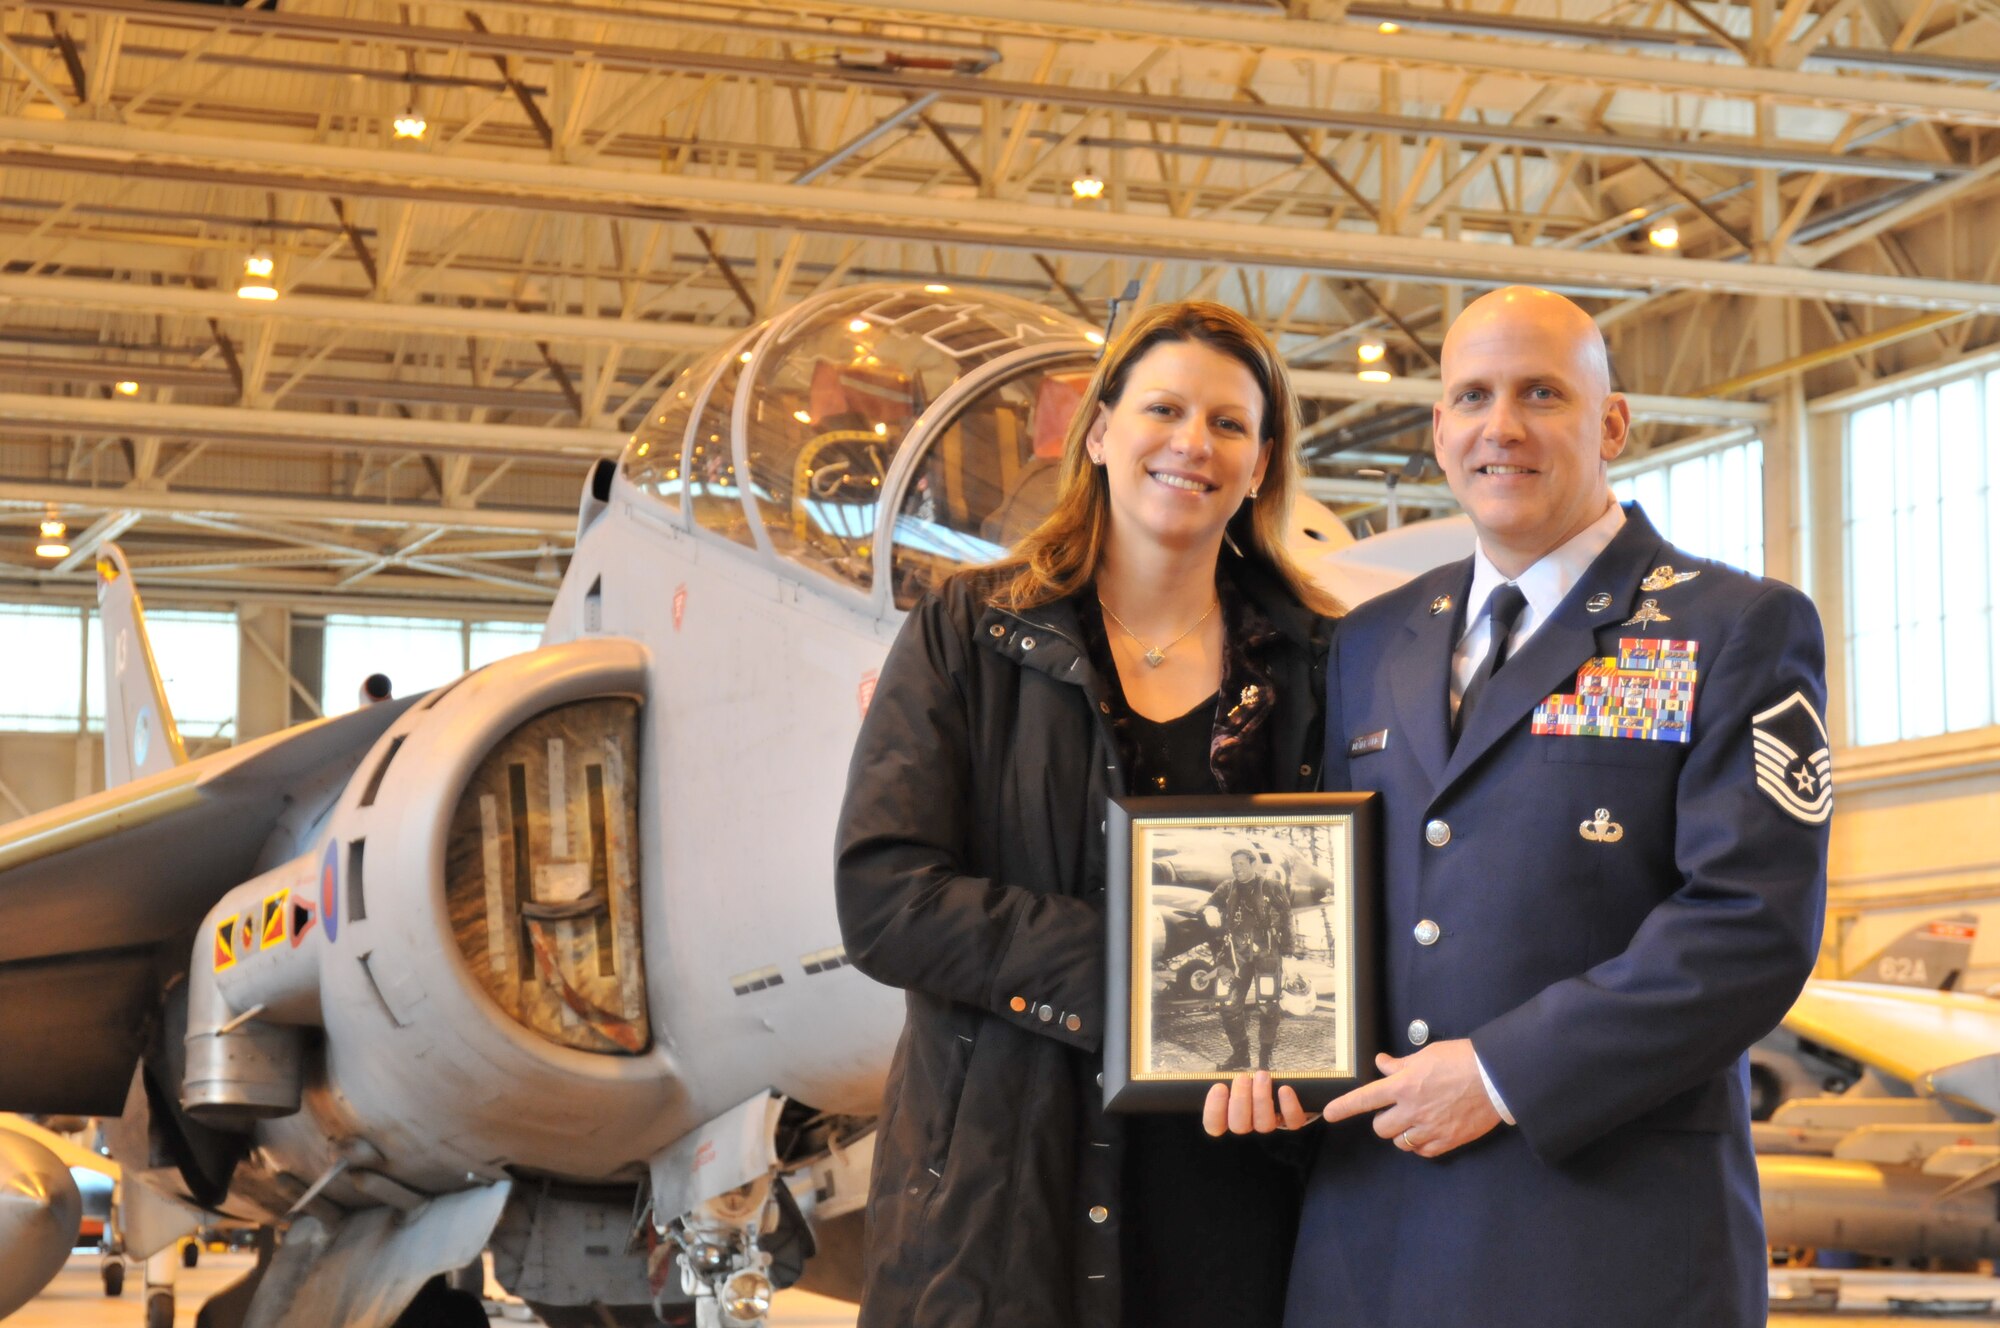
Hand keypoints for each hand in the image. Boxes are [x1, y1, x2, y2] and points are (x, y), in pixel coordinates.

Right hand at [1200, 1071, 1312, 1136]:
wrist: (1285, 1085)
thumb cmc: (1252, 1081)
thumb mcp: (1235, 1079)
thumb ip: (1226, 1079)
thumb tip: (1212, 1070)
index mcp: (1230, 1117)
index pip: (1214, 1126)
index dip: (1214, 1110)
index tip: (1219, 1087)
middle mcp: (1248, 1126)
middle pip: (1239, 1126)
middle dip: (1240, 1100)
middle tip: (1242, 1078)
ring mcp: (1271, 1127)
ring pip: (1263, 1124)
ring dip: (1261, 1099)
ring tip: (1262, 1076)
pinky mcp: (1292, 1122)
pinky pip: (1292, 1121)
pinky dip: (1289, 1106)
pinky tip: (1284, 1089)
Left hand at [1319, 1039, 1501, 1158]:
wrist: (1496, 1078)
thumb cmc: (1462, 1060)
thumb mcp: (1427, 1055)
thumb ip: (1401, 1065)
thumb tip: (1383, 1064)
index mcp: (1404, 1085)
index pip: (1365, 1098)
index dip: (1344, 1107)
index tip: (1328, 1114)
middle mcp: (1412, 1109)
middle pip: (1380, 1127)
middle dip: (1383, 1120)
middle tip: (1395, 1110)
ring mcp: (1429, 1128)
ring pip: (1399, 1142)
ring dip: (1401, 1133)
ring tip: (1414, 1121)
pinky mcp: (1447, 1141)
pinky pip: (1422, 1152)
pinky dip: (1420, 1145)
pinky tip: (1428, 1132)